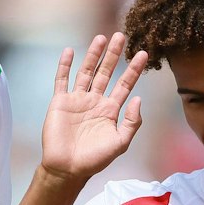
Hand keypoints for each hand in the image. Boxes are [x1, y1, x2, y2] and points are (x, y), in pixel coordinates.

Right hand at [39, 34, 148, 182]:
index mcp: (110, 110)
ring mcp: (77, 100)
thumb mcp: (120, 142)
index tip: (143, 54)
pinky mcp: (60, 102)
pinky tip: (70, 51)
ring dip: (93, 55)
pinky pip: (62, 80)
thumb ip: (132, 122)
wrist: (67, 168)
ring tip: (101, 38)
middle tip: (122, 35)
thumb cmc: (95, 159)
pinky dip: (65, 65)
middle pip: (106, 72)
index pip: (124, 84)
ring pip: (86, 72)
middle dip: (114, 55)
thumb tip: (138, 98)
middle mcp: (95, 101)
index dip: (133, 69)